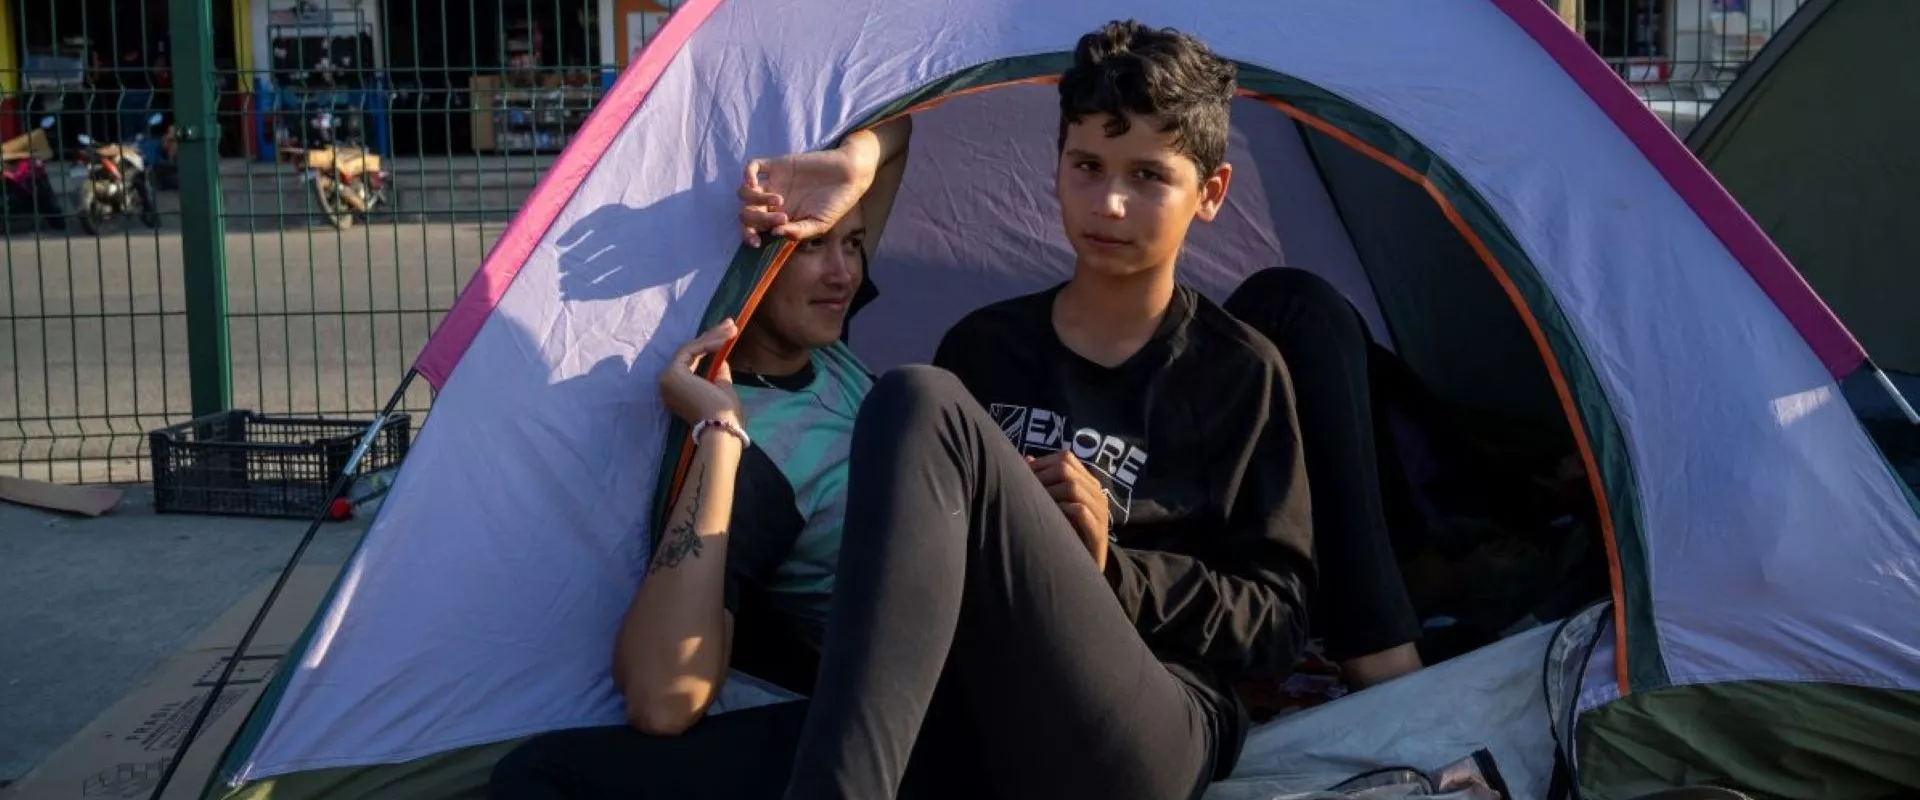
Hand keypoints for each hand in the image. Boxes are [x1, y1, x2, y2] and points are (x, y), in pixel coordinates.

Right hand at [658, 320, 743, 426]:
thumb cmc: (724, 415)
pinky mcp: (672, 374)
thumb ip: (718, 373)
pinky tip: (724, 339)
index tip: (728, 334)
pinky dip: (708, 343)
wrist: (720, 429)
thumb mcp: (722, 389)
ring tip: (732, 328)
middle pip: (691, 353)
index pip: (693, 361)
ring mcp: (667, 379)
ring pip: (691, 350)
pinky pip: (691, 351)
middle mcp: (668, 384)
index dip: (710, 345)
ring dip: (712, 337)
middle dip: (712, 336)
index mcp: (679, 390)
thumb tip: (720, 359)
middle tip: (730, 324)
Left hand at [737, 132, 883, 247]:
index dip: (749, 236)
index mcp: (780, 218)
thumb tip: (774, 233)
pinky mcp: (778, 165)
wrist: (849, 176)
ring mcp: (773, 183)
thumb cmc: (836, 203)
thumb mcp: (820, 224)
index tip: (756, 243)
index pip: (754, 228)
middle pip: (746, 212)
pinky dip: (747, 174)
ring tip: (779, 199)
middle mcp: (772, 202)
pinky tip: (755, 182)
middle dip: (757, 219)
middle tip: (782, 217)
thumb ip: (798, 231)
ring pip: (744, 192)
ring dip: (755, 199)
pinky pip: (753, 166)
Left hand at [1029, 452, 1111, 569]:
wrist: (1084, 569)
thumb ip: (1044, 482)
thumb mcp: (1055, 505)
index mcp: (1088, 483)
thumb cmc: (1067, 533)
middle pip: (1066, 469)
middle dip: (1040, 477)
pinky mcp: (1098, 532)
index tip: (1022, 476)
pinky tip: (1049, 519)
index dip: (1040, 463)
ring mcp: (1099, 512)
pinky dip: (1061, 510)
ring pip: (1072, 488)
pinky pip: (1080, 512)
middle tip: (1023, 492)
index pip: (1065, 458)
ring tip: (1034, 506)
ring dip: (1047, 494)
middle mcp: (1096, 493)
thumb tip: (1025, 459)